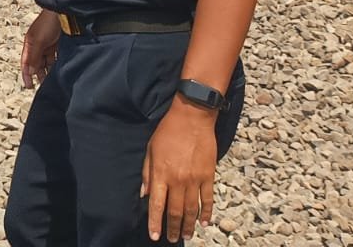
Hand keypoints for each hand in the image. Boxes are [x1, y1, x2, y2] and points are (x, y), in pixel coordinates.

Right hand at [19, 10, 60, 88]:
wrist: (65, 12)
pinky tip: (61, 70)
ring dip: (49, 71)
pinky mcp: (58, 44)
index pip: (26, 62)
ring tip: (53, 81)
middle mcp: (38, 44)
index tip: (28, 85)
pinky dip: (57, 65)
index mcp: (30, 43)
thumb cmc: (48, 22)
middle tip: (43, 86)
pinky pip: (56, 58)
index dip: (26, 74)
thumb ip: (33, 57)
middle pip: (36, 63)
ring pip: (47, 62)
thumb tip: (29, 71)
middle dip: (38, 74)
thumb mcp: (38, 41)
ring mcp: (48, 44)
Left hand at [141, 100, 218, 241]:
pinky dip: (207, 213)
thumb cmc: (167, 131)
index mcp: (161, 173)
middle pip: (175, 211)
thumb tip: (144, 195)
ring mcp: (195, 179)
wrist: (192, 118)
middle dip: (173, 227)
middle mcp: (178, 180)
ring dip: (189, 225)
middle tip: (172, 239)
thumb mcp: (150, 149)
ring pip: (192, 209)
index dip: (155, 222)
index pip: (156, 204)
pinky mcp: (208, 176)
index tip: (154, 236)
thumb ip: (147, 173)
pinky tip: (205, 223)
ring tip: (187, 235)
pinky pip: (208, 199)